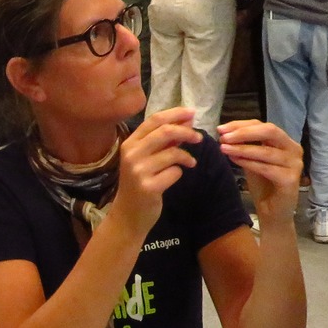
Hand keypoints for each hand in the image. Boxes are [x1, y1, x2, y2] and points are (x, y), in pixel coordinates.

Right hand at [107, 108, 202, 236]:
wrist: (128, 215)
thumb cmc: (138, 184)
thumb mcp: (145, 159)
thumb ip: (162, 141)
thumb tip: (185, 121)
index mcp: (129, 143)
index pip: (154, 120)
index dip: (175, 114)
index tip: (192, 113)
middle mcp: (132, 154)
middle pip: (165, 132)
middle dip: (186, 132)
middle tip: (199, 137)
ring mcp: (139, 171)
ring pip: (173, 153)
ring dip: (187, 157)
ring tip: (191, 162)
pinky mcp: (149, 187)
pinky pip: (174, 172)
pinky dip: (179, 173)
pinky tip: (172, 178)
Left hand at [214, 120, 302, 225]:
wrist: (273, 212)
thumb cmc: (263, 186)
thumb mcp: (252, 160)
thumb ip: (244, 146)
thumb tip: (224, 133)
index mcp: (285, 142)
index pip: (263, 125)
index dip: (241, 125)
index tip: (221, 129)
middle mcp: (294, 149)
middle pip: (270, 131)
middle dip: (244, 132)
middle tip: (223, 137)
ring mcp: (295, 164)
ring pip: (266, 151)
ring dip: (242, 148)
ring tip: (223, 148)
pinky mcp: (291, 179)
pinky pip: (266, 168)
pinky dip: (248, 163)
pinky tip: (234, 160)